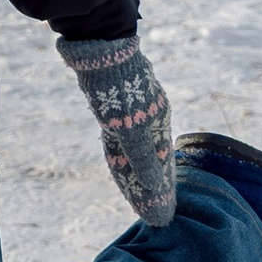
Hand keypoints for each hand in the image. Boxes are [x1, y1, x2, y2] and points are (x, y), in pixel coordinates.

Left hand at [60, 34, 176, 228]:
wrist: (99, 46)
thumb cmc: (117, 90)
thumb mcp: (130, 131)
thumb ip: (143, 161)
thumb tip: (156, 191)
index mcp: (157, 125)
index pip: (161, 167)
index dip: (161, 192)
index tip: (162, 214)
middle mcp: (150, 117)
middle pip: (150, 158)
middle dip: (151, 184)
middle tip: (151, 208)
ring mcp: (133, 108)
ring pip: (135, 146)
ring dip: (136, 169)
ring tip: (136, 190)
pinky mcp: (115, 100)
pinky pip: (122, 134)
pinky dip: (123, 150)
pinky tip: (119, 155)